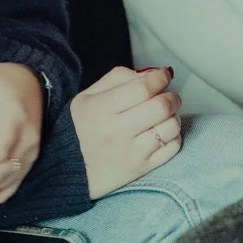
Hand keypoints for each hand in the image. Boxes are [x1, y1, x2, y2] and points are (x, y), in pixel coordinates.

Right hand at [69, 65, 182, 197]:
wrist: (69, 169)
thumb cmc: (81, 128)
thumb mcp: (87, 96)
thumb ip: (118, 78)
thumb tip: (152, 74)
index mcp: (100, 109)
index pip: (142, 88)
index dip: (160, 77)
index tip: (164, 75)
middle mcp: (116, 131)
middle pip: (160, 106)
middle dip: (171, 96)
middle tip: (168, 94)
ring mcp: (130, 152)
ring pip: (170, 126)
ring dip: (174, 115)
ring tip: (164, 114)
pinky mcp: (141, 169)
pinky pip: (172, 148)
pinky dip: (174, 135)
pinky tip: (162, 132)